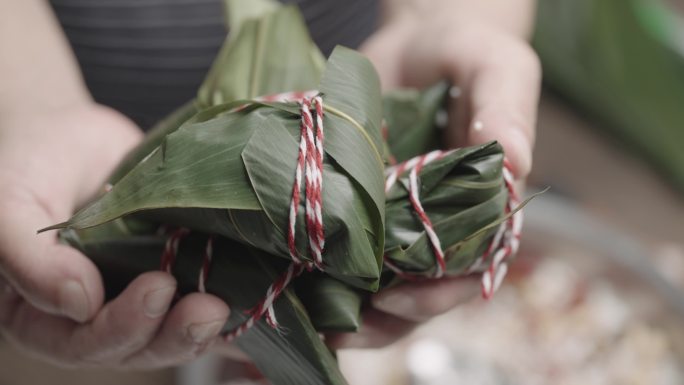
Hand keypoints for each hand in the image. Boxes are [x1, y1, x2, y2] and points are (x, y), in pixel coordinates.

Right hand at [0, 104, 229, 367]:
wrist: (70, 137)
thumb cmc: (29, 165)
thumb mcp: (11, 203)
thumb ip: (28, 258)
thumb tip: (78, 302)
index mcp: (46, 315)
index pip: (84, 341)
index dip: (124, 325)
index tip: (158, 287)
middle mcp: (97, 316)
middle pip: (140, 346)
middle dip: (177, 333)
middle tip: (210, 308)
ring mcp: (139, 295)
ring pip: (176, 330)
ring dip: (208, 326)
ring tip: (233, 304)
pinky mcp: (177, 272)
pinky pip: (204, 299)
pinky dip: (236, 310)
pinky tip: (264, 307)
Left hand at [330, 0, 540, 348]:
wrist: (420, 39)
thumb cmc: (469, 53)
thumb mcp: (498, 68)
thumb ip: (507, 109)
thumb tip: (515, 161)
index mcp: (483, 206)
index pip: (468, 267)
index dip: (438, 294)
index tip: (401, 301)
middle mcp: (440, 221)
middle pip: (421, 289)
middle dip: (387, 316)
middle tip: (346, 326)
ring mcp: (397, 215)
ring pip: (381, 279)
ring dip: (352, 307)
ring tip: (316, 320)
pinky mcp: (360, 202)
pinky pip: (345, 243)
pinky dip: (323, 269)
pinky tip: (294, 281)